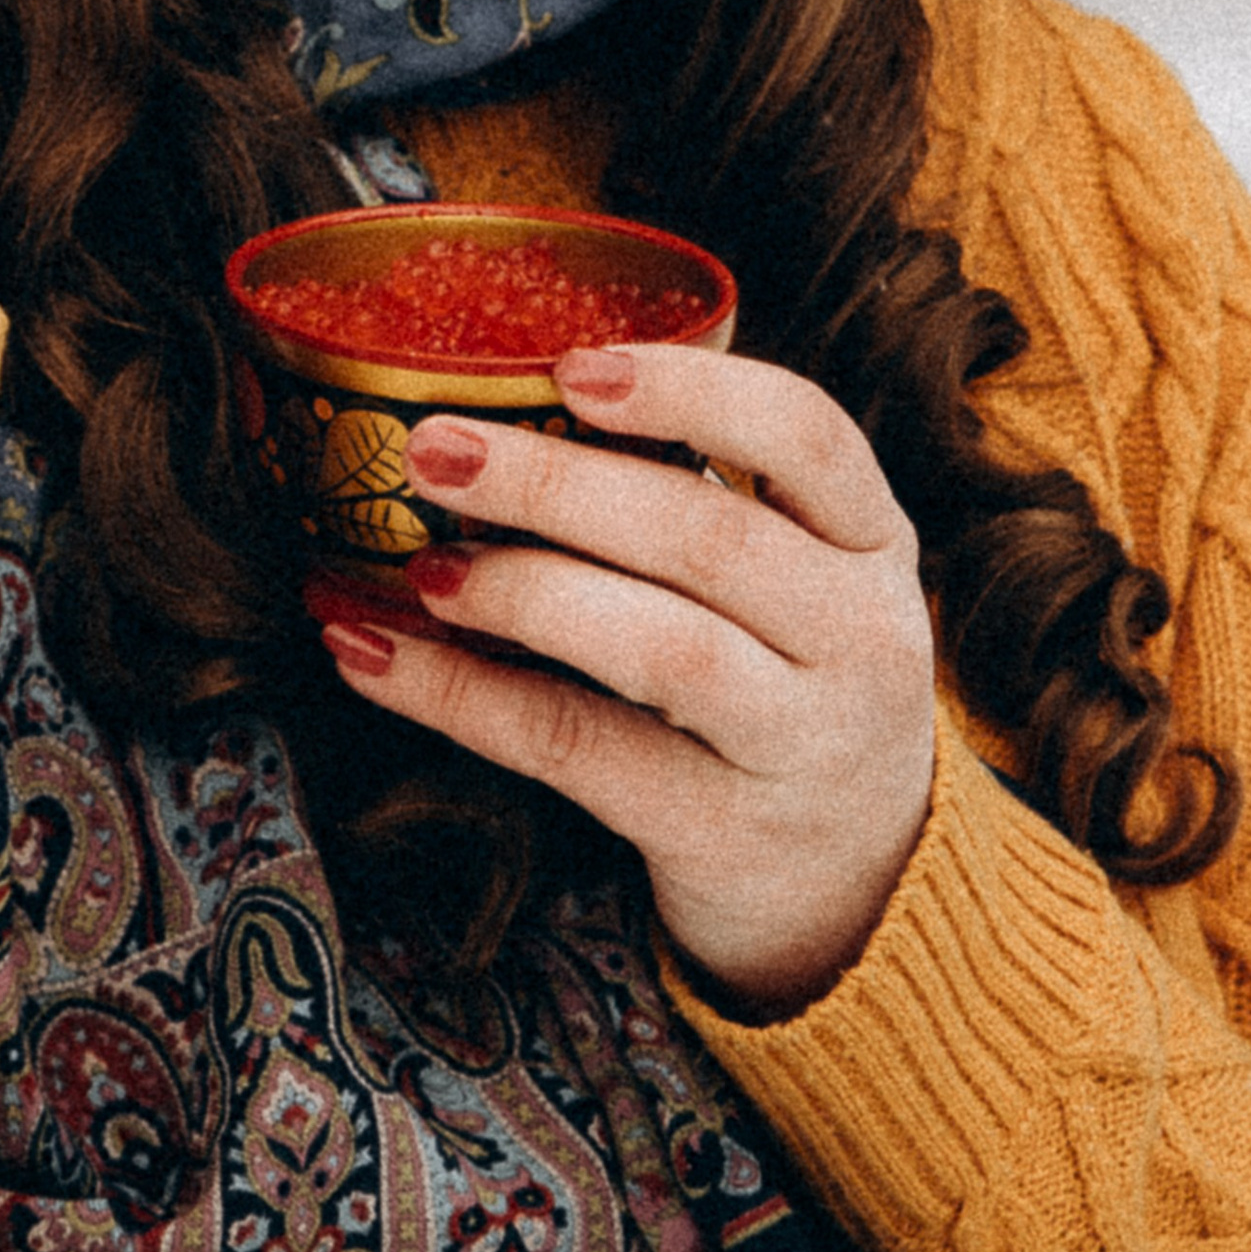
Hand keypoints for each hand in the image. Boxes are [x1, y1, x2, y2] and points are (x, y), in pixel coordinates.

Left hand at [304, 342, 938, 1011]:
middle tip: (435, 450)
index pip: (808, 436)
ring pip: (664, 649)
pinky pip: (580, 750)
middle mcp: (859, 638)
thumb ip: (699, 507)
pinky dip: (465, 698)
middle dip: (557, 486)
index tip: (574, 366)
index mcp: (870, 544)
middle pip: (711, 540)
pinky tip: (379, 660)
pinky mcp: (723, 832)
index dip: (692, 390)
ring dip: (525, 594)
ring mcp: (801, 745)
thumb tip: (496, 417)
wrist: (862, 885)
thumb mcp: (797, 586)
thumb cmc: (788, 688)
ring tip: (425, 570)